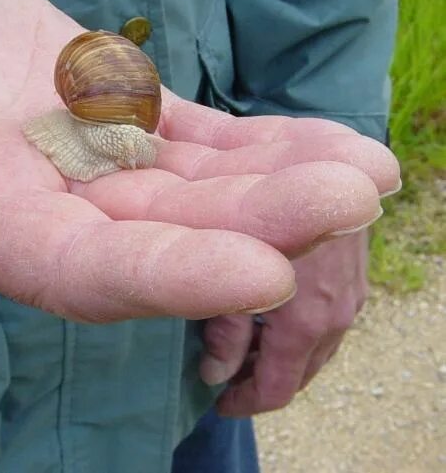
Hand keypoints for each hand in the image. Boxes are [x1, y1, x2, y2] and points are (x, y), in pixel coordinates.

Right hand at [0, 0, 398, 322]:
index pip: (76, 269)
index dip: (166, 275)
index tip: (266, 270)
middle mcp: (44, 210)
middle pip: (162, 236)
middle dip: (258, 224)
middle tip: (352, 194)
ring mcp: (91, 170)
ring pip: (197, 192)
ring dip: (283, 186)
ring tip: (367, 170)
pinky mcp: (120, 124)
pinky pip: (201, 145)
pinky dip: (264, 148)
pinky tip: (329, 144)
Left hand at [199, 230, 370, 415]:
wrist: (327, 166)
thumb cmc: (267, 212)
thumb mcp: (236, 270)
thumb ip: (225, 329)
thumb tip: (213, 374)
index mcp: (307, 322)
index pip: (279, 389)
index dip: (245, 403)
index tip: (220, 403)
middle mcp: (338, 315)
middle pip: (301, 374)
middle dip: (264, 380)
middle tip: (226, 375)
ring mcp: (352, 294)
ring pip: (318, 348)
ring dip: (284, 357)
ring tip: (246, 348)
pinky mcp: (355, 275)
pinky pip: (329, 321)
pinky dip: (302, 333)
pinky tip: (276, 316)